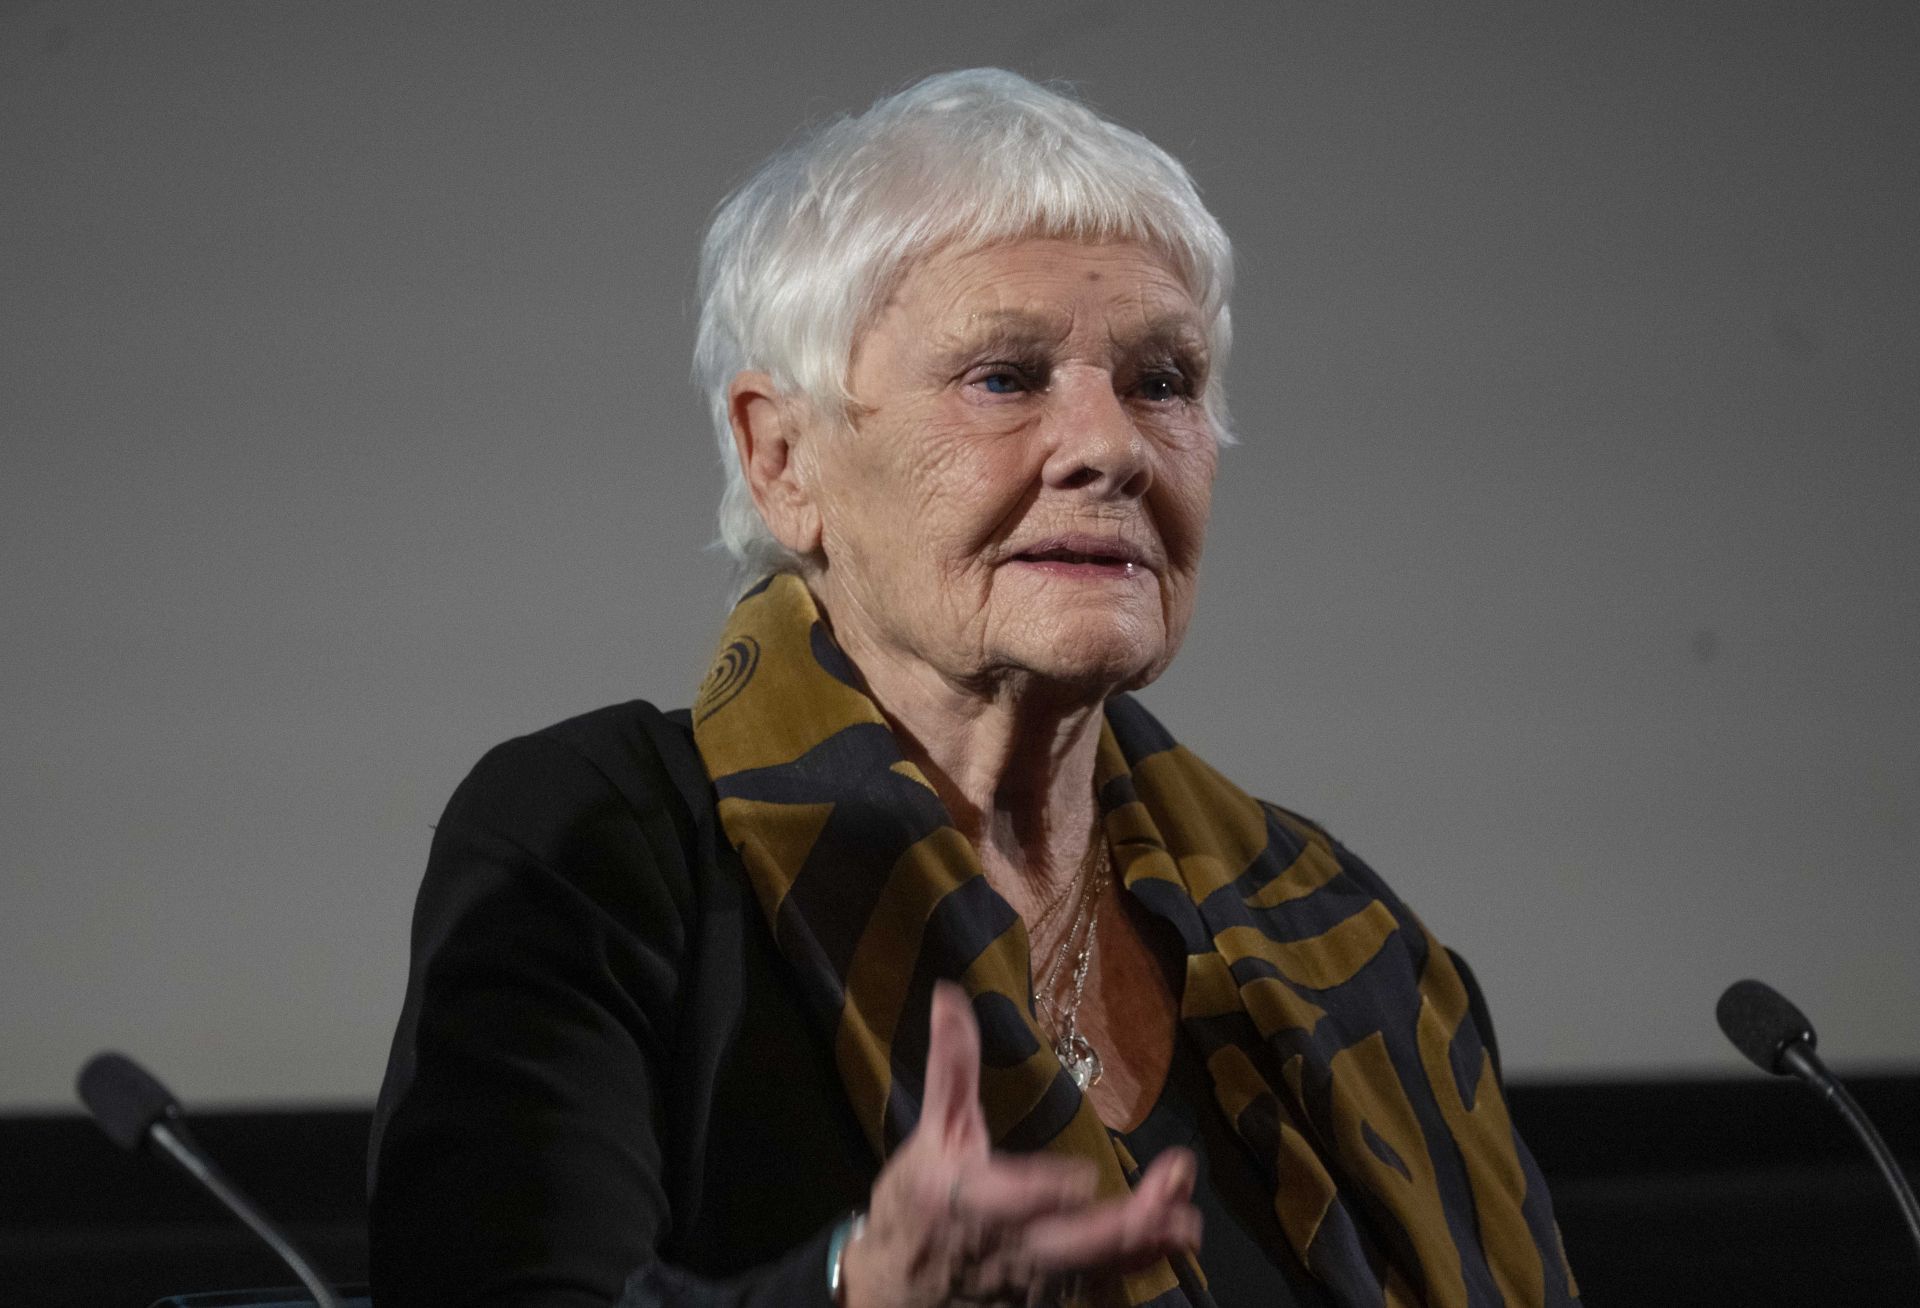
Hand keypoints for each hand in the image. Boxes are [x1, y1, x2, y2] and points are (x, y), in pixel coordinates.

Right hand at [840, 982, 1200, 1306]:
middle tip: (1172, 1191)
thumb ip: (951, 1068)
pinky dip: (1139, 1263)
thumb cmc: (914, 1206)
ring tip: (1186, 1222)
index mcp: (970, 1200)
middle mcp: (1008, 1248)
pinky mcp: (1050, 1298)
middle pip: (1072, 1245)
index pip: (1010, 1201)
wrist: (896, 1291)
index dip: (1043, 1193)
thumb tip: (949, 992)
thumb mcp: (929, 1135)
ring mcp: (1034, 1281)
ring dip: (1146, 1245)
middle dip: (1126, 1224)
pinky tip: (1171, 1237)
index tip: (1082, 1179)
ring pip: (1098, 1270)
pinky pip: (1101, 1286)